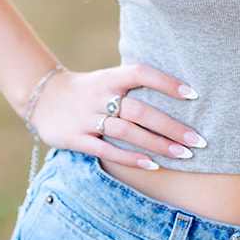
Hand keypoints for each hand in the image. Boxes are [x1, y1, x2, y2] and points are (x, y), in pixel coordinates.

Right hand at [27, 64, 207, 170]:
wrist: (42, 99)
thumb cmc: (87, 91)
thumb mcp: (107, 80)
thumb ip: (134, 87)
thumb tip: (178, 94)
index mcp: (109, 77)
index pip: (141, 74)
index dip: (166, 82)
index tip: (193, 95)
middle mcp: (100, 96)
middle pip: (140, 110)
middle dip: (171, 126)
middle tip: (197, 139)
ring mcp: (87, 118)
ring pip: (127, 131)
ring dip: (157, 144)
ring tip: (183, 155)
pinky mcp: (77, 139)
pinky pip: (107, 150)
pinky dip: (131, 158)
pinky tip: (152, 165)